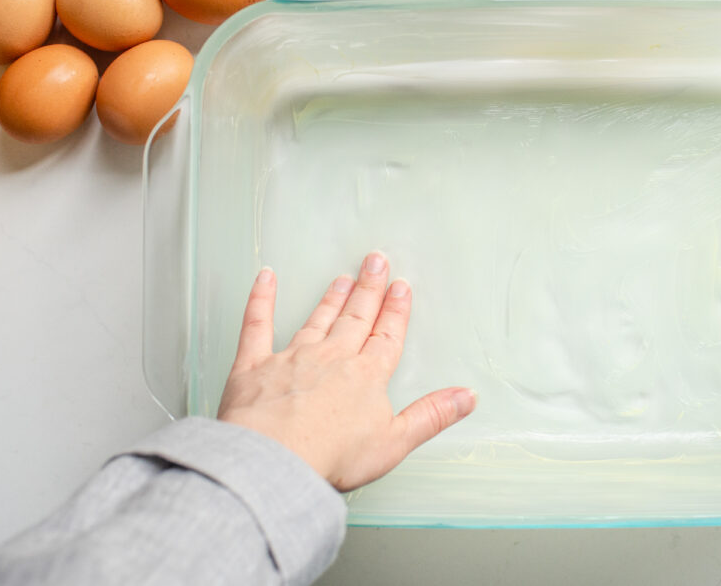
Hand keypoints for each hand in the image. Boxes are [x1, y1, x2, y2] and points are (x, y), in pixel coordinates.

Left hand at [217, 252, 476, 490]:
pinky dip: (261, 299)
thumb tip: (466, 397)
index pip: (387, 336)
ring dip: (332, 297)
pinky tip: (265, 278)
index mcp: (366, 377)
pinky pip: (257, 325)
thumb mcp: (395, 442)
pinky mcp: (254, 366)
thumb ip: (431, 416)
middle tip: (375, 262)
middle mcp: (332, 358)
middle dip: (368, 289)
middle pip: (356, 318)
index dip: (396, 312)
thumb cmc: (331, 455)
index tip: (401, 288)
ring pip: (317, 319)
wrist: (275, 459)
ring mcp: (292, 358)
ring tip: (342, 278)